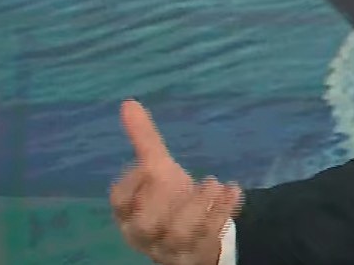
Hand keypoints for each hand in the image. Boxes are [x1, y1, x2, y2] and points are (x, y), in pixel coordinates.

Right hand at [109, 99, 242, 264]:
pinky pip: (208, 238)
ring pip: (180, 235)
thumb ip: (144, 141)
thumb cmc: (168, 199)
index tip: (151, 165)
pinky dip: (224, 213)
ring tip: (216, 183)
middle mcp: (145, 234)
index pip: (120, 202)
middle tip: (193, 178)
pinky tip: (233, 191)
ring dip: (202, 206)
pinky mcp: (195, 254)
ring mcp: (170, 247)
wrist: (192, 234)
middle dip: (169, 200)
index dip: (132, 183)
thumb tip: (129, 103)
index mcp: (130, 212)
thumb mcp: (158, 169)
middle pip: (146, 225)